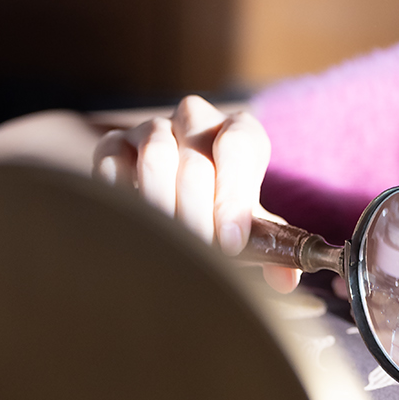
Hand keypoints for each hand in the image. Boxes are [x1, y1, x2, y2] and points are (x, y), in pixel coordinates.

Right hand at [92, 96, 300, 292]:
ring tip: (170, 242)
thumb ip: (273, 251)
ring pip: (154, 154)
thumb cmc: (223, 214)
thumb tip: (285, 278)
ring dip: (162, 204)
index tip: (231, 244)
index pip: (239, 145)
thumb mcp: (252, 229)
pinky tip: (134, 220)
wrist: (182, 202)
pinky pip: (112, 155)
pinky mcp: (115, 144)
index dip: (233, 196)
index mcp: (238, 133)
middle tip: (201, 253)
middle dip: (199, 214)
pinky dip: (120, 187)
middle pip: (196, 158)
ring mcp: (153, 129)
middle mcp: (196, 121)